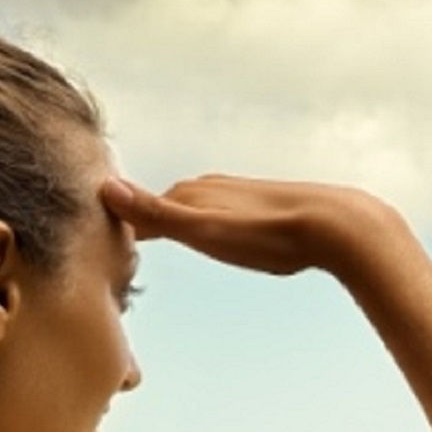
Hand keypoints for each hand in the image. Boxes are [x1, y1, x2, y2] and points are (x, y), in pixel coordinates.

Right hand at [97, 174, 409, 278]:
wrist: (335, 226)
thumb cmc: (268, 234)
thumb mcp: (204, 229)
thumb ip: (155, 213)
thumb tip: (105, 187)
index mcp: (190, 193)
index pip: (139, 209)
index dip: (120, 225)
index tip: (96, 241)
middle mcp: (211, 188)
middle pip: (165, 205)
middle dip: (144, 221)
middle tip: (121, 244)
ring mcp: (238, 196)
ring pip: (195, 208)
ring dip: (177, 222)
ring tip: (161, 237)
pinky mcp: (264, 208)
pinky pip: (223, 216)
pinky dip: (208, 226)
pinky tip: (219, 235)